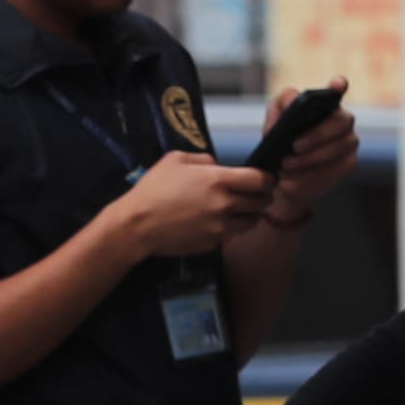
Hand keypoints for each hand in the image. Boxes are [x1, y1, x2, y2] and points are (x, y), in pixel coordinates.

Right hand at [115, 152, 274, 260]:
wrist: (138, 225)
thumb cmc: (154, 188)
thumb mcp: (176, 159)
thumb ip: (204, 160)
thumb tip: (218, 166)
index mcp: (219, 180)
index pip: (260, 180)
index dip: (267, 179)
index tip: (266, 180)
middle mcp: (225, 205)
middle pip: (261, 203)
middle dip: (263, 197)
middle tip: (258, 195)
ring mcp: (221, 228)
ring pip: (252, 222)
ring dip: (252, 215)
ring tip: (243, 211)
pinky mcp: (213, 244)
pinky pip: (231, 236)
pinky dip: (230, 230)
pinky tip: (218, 223)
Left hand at [259, 77, 356, 227]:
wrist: (283, 179)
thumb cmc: (279, 145)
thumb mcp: (272, 126)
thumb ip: (279, 111)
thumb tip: (290, 108)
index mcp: (325, 103)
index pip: (337, 89)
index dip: (339, 86)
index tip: (338, 84)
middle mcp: (342, 119)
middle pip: (340, 121)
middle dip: (317, 134)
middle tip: (294, 146)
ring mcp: (349, 141)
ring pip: (338, 148)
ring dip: (310, 158)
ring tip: (286, 166)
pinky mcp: (348, 163)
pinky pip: (335, 169)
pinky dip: (311, 176)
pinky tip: (293, 181)